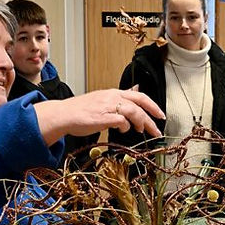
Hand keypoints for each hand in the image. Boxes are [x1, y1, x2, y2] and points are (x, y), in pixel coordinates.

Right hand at [34, 87, 163, 142]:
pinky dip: (125, 126)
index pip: (139, 96)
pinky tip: (123, 130)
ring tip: (142, 131)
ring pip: (133, 111)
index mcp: (113, 93)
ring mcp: (107, 106)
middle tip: (157, 130)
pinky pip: (121, 120)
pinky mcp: (102, 117)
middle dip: (152, 117)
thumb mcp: (102, 100)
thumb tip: (133, 100)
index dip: (153, 105)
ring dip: (141, 122)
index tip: (160, 115)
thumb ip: (117, 101)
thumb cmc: (81, 111)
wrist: (63, 114)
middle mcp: (112, 97)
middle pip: (140, 104)